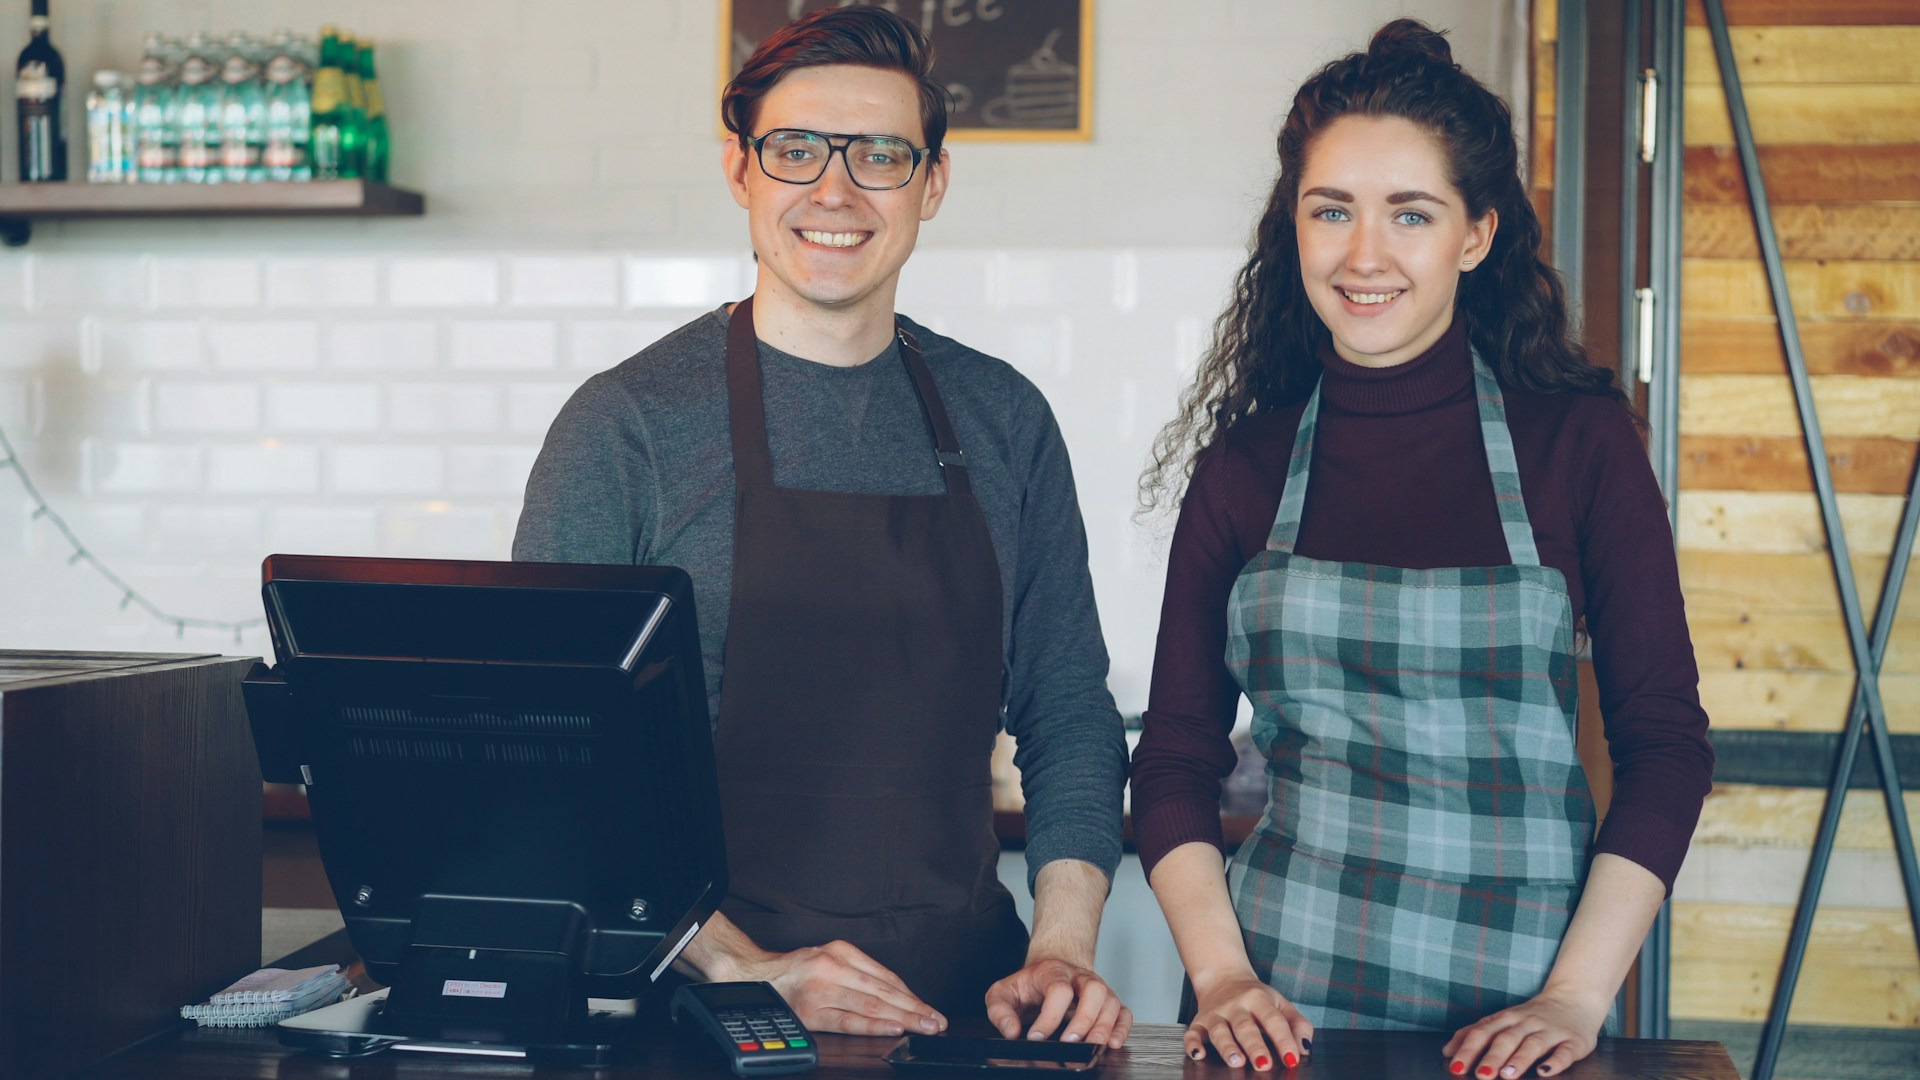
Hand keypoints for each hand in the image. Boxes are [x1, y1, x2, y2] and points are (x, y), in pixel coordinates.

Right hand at [738, 939, 946, 1036]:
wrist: (752, 975)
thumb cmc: (793, 973)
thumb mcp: (827, 959)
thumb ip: (856, 973)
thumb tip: (894, 997)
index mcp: (840, 952)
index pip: (885, 976)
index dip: (911, 995)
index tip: (930, 1008)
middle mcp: (833, 966)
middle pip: (883, 990)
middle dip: (915, 1008)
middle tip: (936, 1021)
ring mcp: (822, 988)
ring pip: (871, 1003)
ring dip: (903, 1017)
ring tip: (924, 1027)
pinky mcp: (811, 1010)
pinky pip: (848, 1019)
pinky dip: (873, 1024)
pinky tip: (892, 1028)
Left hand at [985, 957, 1133, 1047]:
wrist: (1051, 969)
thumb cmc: (1029, 984)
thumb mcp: (1004, 992)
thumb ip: (1000, 1010)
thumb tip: (1011, 1031)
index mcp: (1053, 972)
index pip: (1058, 990)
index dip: (1050, 1015)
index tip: (1037, 1037)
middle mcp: (1079, 978)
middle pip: (1093, 990)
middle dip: (1084, 1019)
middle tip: (1071, 1041)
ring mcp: (1097, 989)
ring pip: (1111, 1002)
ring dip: (1105, 1026)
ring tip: (1093, 1045)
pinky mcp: (1108, 1003)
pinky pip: (1124, 1013)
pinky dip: (1122, 1028)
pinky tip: (1113, 1042)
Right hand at [1185, 974, 1312, 1070]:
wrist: (1223, 976)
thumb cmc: (1256, 997)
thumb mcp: (1280, 1003)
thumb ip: (1297, 1024)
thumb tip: (1305, 1049)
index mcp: (1259, 999)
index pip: (1273, 1019)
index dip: (1284, 1040)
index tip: (1292, 1059)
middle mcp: (1235, 1005)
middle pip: (1245, 1026)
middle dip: (1254, 1046)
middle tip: (1264, 1065)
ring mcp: (1216, 1013)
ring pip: (1219, 1030)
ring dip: (1227, 1046)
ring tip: (1237, 1062)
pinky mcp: (1199, 1022)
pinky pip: (1192, 1033)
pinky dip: (1192, 1044)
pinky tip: (1198, 1054)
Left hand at [1441, 988, 1609, 1077]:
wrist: (1575, 997)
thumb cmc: (1533, 1015)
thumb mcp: (1503, 1019)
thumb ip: (1477, 1033)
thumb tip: (1448, 1051)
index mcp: (1507, 1018)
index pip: (1483, 1032)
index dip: (1469, 1048)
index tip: (1456, 1065)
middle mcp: (1526, 1022)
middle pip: (1506, 1039)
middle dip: (1492, 1057)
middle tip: (1481, 1075)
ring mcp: (1550, 1031)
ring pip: (1533, 1044)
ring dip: (1519, 1059)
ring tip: (1508, 1074)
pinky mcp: (1573, 1041)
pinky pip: (1564, 1052)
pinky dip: (1555, 1061)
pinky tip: (1544, 1071)